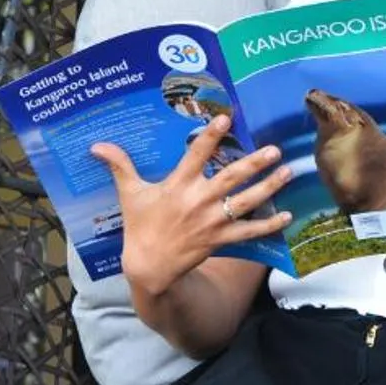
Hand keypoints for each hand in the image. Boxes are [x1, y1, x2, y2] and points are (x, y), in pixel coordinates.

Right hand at [93, 117, 292, 298]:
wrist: (148, 267)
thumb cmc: (139, 227)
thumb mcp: (129, 194)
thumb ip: (120, 166)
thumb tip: (97, 145)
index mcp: (177, 186)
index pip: (196, 154)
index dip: (211, 135)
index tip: (226, 118)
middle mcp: (198, 201)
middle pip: (231, 178)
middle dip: (254, 162)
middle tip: (274, 149)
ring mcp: (212, 222)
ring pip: (246, 202)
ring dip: (269, 187)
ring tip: (287, 172)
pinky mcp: (220, 240)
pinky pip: (249, 232)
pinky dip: (270, 226)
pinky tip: (288, 216)